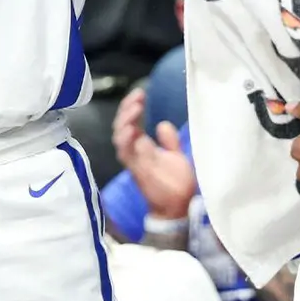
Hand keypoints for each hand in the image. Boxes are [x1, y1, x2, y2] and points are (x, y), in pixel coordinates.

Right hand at [112, 88, 196, 218]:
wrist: (179, 207)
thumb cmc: (176, 183)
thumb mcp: (176, 156)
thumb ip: (169, 141)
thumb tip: (162, 124)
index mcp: (142, 144)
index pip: (131, 120)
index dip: (132, 106)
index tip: (141, 93)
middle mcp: (134, 150)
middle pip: (122, 125)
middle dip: (127, 109)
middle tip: (137, 97)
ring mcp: (134, 160)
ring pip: (120, 136)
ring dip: (125, 121)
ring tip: (134, 109)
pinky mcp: (137, 170)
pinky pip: (126, 154)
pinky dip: (127, 141)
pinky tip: (132, 130)